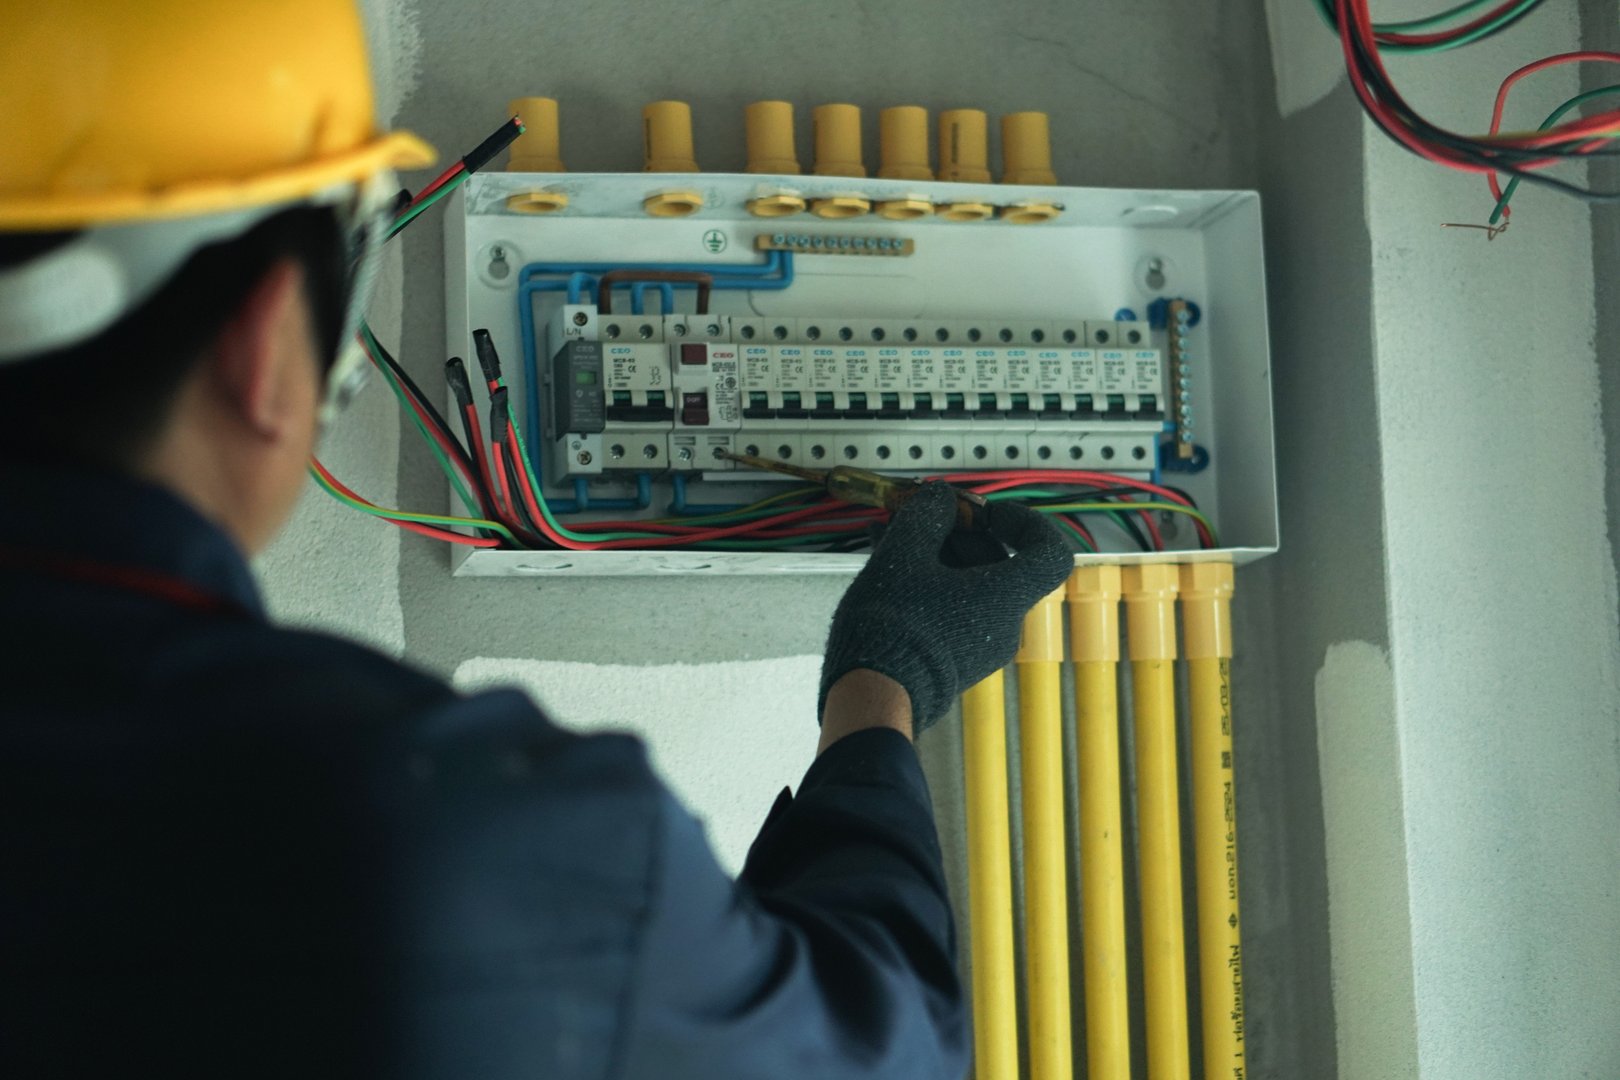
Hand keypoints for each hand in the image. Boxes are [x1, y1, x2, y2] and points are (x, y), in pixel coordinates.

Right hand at [819, 483, 1072, 731]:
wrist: (870, 696)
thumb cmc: (892, 626)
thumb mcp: (903, 553)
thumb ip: (926, 514)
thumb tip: (939, 498)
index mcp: (1006, 597)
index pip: (1050, 552)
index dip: (1025, 522)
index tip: (987, 512)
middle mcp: (1004, 625)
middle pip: (998, 562)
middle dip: (958, 532)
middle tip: (920, 515)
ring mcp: (981, 647)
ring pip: (970, 584)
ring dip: (937, 554)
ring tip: (892, 537)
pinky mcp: (954, 660)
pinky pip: (953, 608)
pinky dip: (930, 583)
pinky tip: (891, 568)